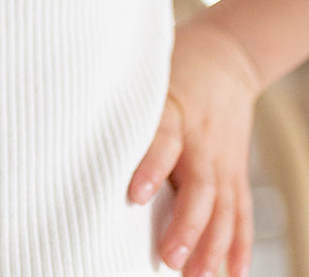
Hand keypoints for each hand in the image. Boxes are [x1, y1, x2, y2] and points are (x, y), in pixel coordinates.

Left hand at [129, 16, 261, 276]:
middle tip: (168, 258)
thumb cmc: (174, 65)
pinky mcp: (236, 171)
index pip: (163, 139)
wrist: (227, 54)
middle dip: (186, 225)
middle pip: (200, 186)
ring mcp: (223, 158)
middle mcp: (202, 139)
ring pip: (223, 206)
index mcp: (175, 110)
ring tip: (196, 276)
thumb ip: (120, 97)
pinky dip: (239, 243)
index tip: (134, 194)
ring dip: (212, 244)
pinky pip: (241, 210)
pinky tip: (232, 274)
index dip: (151, 166)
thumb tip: (67, 110)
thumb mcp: (145, 72)